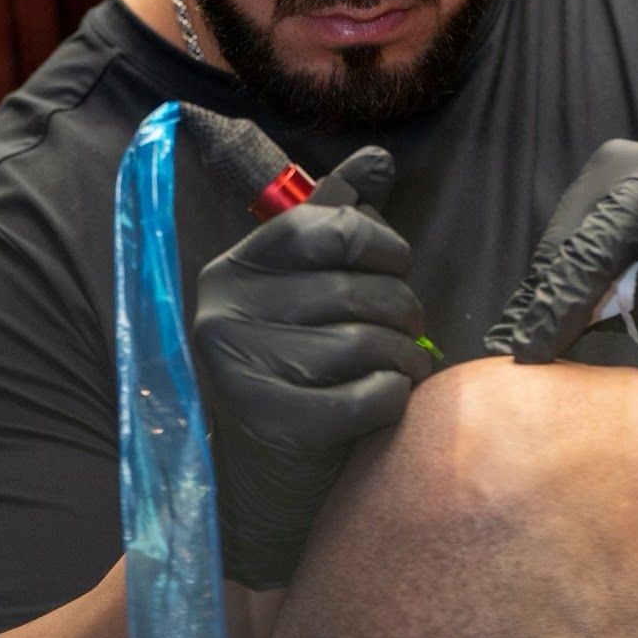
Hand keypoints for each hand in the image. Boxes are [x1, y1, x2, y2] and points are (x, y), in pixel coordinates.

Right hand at [192, 145, 431, 588]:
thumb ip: (338, 221)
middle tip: (411, 328)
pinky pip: (363, 396)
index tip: (396, 266)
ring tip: (406, 364)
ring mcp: (242, 369)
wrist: (253, 477)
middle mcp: (225, 313)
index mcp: (235, 268)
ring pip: (362, 342)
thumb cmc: (290, 366)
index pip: (323, 227)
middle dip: (402, 308)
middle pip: (351, 289)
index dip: (379, 242)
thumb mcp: (303, 286)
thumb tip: (380, 160)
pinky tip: (389, 396)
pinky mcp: (270, 422)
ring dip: (404, 356)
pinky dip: (392, 396)